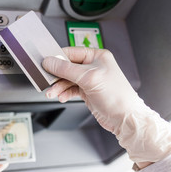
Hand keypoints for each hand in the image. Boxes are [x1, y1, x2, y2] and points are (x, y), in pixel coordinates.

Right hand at [42, 47, 170, 166]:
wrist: (125, 118)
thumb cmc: (116, 96)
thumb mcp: (88, 78)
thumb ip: (66, 69)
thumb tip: (50, 62)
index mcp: (97, 56)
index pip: (71, 52)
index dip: (57, 59)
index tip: (46, 64)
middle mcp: (93, 66)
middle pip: (67, 67)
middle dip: (56, 76)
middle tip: (47, 81)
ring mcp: (90, 79)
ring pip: (67, 79)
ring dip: (58, 87)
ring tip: (52, 93)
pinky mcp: (87, 91)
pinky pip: (71, 89)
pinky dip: (65, 93)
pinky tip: (62, 97)